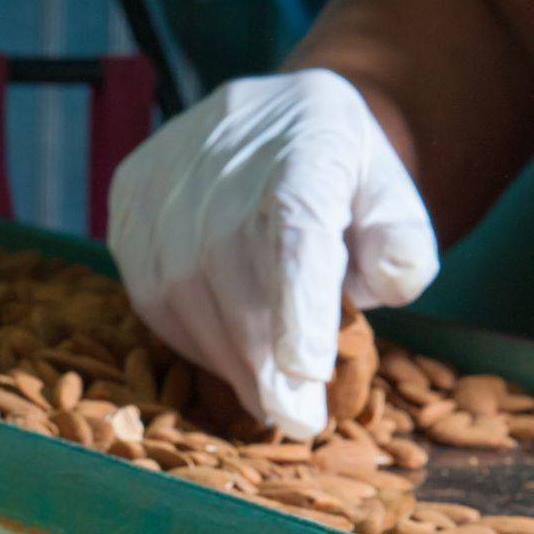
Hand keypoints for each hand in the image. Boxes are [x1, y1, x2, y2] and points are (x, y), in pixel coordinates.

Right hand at [107, 69, 438, 438]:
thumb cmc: (342, 175)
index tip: (305, 373)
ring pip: (180, 294)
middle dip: (261, 362)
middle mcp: (221, 156)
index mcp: (305, 145)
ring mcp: (164, 179)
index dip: (294, 306)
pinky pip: (149, 293)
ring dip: (225, 358)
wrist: (275, 114)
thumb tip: (383, 288)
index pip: (291, 231)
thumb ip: (404, 248)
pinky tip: (226, 349)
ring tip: (266, 390)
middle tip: (296, 418)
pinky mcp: (128, 200)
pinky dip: (189, 337)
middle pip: (231, 276)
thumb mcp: (396, 200)